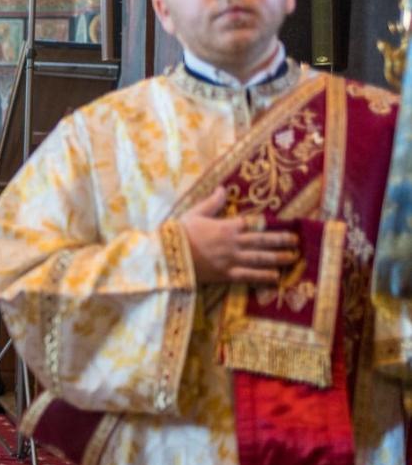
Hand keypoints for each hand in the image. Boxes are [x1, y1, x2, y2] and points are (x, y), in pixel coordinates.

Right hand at [179, 188, 297, 284]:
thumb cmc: (179, 233)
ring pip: (260, 258)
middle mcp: (233, 243)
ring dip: (278, 258)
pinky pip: (248, 276)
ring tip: (293, 258)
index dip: (270, 224)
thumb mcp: (194, 214)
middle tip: (297, 241)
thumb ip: (212, 203)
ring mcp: (231, 260)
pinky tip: (276, 276)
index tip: (283, 224)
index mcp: (227, 226)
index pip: (254, 223)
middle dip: (282, 240)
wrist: (167, 256)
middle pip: (263, 240)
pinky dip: (263, 276)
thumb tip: (223, 188)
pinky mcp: (225, 274)